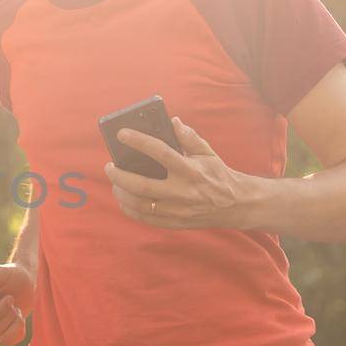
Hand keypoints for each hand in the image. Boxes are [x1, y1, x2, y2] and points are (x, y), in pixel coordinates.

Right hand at [0, 263, 34, 345]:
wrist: (25, 282)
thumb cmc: (11, 274)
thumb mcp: (0, 273)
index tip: (10, 298)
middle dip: (9, 315)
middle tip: (13, 300)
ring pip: (1, 338)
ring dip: (16, 322)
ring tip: (16, 308)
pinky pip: (8, 343)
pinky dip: (19, 331)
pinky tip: (19, 318)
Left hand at [103, 117, 247, 229]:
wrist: (236, 204)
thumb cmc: (217, 174)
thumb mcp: (208, 152)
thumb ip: (189, 137)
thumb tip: (172, 122)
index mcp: (191, 170)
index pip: (160, 152)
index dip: (139, 141)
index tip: (121, 133)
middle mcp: (183, 191)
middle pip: (142, 185)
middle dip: (120, 175)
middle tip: (109, 166)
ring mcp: (178, 210)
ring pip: (140, 205)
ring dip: (121, 193)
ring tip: (114, 182)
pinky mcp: (175, 223)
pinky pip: (146, 219)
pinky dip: (130, 210)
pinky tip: (123, 199)